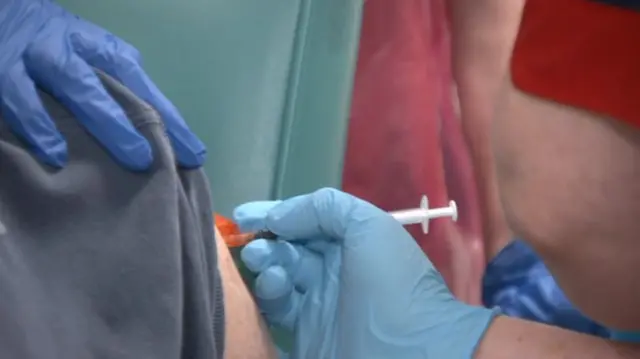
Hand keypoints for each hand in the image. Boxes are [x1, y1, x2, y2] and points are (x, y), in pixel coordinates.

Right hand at [0, 0, 204, 169]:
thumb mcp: (96, 58)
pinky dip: (39, 126)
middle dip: (139, 125)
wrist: (7, 11)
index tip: (194, 154)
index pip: (145, 88)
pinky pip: (23, 99)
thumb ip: (122, 86)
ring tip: (128, 157)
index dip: (170, 120)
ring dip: (106, 123)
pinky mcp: (6, 70)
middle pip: (115, 88)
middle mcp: (78, 51)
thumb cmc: (61, 45)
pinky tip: (55, 153)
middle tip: (156, 158)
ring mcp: (42, 58)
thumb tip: (161, 126)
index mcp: (105, 52)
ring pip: (78, 88)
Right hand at [234, 188, 497, 358]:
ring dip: (267, 269)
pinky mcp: (306, 339)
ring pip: (278, 281)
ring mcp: (318, 307)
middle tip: (254, 248)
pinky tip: (271, 291)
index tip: (244, 215)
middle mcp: (332, 273)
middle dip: (267, 243)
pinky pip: (276, 315)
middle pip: (287, 250)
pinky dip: (266, 300)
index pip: (305, 223)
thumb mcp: (368, 226)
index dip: (275, 215)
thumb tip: (276, 217)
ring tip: (267, 269)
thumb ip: (323, 208)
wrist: (411, 351)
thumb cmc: (391, 282)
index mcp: (350, 244)